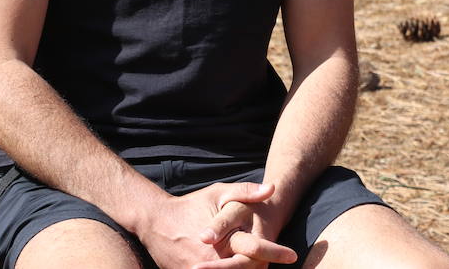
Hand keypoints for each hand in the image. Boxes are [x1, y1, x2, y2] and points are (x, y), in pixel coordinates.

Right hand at [135, 181, 295, 268]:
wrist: (156, 221)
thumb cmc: (191, 205)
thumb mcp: (219, 193)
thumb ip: (246, 191)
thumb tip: (272, 188)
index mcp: (221, 241)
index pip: (254, 250)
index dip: (275, 253)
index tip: (292, 255)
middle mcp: (210, 261)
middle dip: (261, 267)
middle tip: (276, 261)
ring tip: (260, 265)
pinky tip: (239, 266)